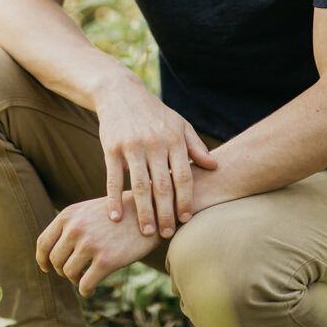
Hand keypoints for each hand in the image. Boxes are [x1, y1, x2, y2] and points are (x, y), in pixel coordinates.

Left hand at [36, 193, 159, 297]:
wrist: (151, 212)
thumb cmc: (119, 214)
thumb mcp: (89, 211)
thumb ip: (69, 226)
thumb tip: (48, 255)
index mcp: (69, 214)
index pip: (43, 243)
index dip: (43, 260)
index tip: (48, 269)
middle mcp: (76, 228)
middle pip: (55, 261)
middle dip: (62, 270)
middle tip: (75, 272)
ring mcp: (90, 244)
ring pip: (68, 274)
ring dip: (75, 279)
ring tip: (85, 277)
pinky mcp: (106, 260)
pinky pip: (84, 285)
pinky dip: (86, 290)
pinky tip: (92, 288)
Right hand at [96, 76, 217, 238]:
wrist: (120, 92)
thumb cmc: (154, 113)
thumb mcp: (178, 124)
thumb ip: (195, 146)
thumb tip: (214, 166)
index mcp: (173, 139)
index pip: (183, 176)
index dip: (185, 200)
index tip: (186, 219)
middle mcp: (154, 143)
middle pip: (162, 186)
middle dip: (166, 213)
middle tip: (168, 234)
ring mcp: (132, 146)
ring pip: (140, 186)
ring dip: (144, 212)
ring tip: (147, 232)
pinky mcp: (111, 148)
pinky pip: (113, 179)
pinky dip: (114, 199)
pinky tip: (116, 217)